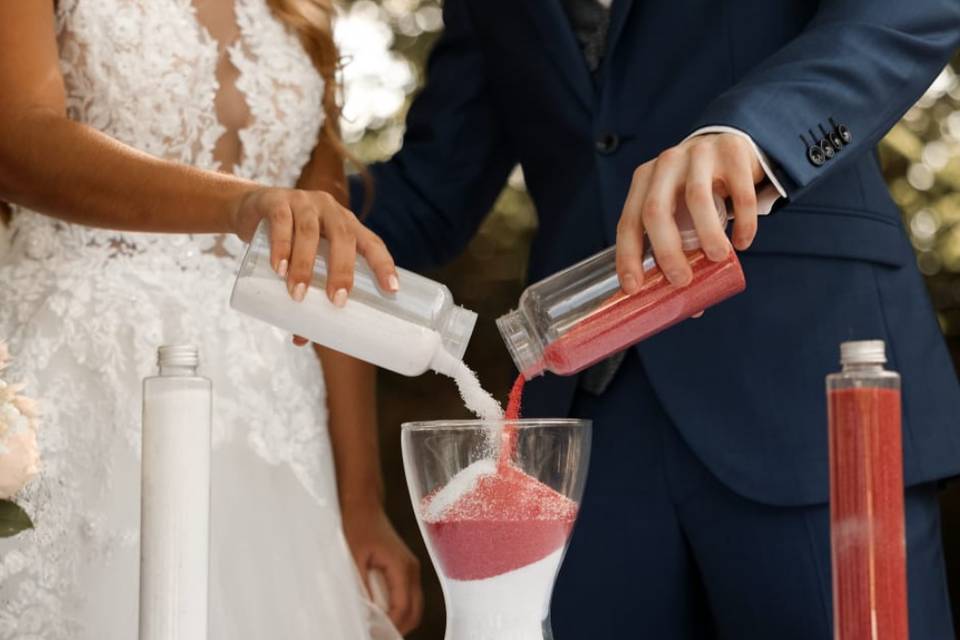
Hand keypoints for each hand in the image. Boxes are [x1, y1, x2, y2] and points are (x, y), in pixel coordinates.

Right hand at [229, 187, 398, 303]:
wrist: (250, 210)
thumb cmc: (288, 242)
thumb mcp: (302, 262)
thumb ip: (305, 295)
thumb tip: (301, 340)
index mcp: (347, 225)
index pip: (372, 243)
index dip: (384, 265)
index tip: (392, 291)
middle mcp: (331, 210)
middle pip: (343, 237)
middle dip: (343, 270)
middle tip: (337, 301)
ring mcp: (304, 202)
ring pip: (310, 232)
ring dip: (305, 264)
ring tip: (297, 293)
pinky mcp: (276, 201)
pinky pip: (282, 221)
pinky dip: (281, 245)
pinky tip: (278, 266)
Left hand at [341, 504, 422, 634]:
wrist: (364, 505)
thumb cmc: (358, 526)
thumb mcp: (354, 558)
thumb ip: (362, 587)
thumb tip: (365, 614)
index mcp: (402, 567)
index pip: (403, 608)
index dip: (390, 627)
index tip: (373, 635)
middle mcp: (412, 569)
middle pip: (415, 612)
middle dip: (399, 629)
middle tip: (378, 636)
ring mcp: (412, 569)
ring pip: (414, 606)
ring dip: (400, 621)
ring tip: (379, 630)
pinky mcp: (406, 569)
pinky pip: (409, 597)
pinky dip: (399, 610)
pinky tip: (382, 615)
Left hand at [616, 133, 763, 292]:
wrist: (732, 144)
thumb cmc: (699, 190)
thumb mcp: (680, 210)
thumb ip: (681, 247)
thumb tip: (690, 307)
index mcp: (645, 181)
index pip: (629, 222)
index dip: (628, 256)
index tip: (634, 288)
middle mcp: (666, 164)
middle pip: (656, 210)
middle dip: (666, 251)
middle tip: (682, 280)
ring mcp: (699, 154)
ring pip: (697, 198)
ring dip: (706, 234)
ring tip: (718, 258)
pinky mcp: (734, 152)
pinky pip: (738, 191)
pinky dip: (742, 222)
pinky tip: (743, 242)